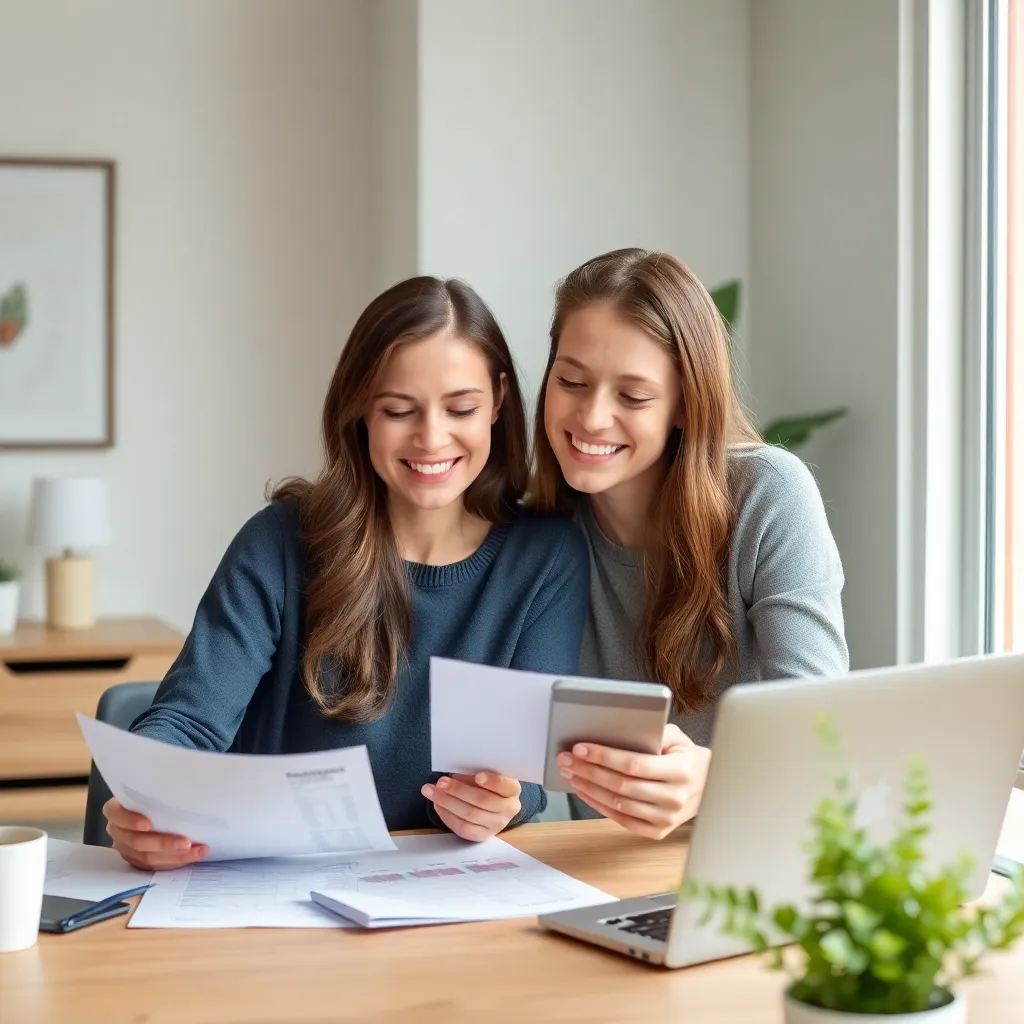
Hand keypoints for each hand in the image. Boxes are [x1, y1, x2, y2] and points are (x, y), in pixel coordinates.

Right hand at [103, 797, 209, 869]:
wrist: (156, 808)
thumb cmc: (156, 794)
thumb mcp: (152, 789)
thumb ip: (158, 790)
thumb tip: (184, 783)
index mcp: (116, 809)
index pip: (117, 814)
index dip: (130, 820)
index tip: (148, 824)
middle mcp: (117, 830)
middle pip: (136, 841)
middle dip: (163, 844)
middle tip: (186, 843)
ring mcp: (125, 848)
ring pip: (147, 858)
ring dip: (175, 856)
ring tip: (197, 851)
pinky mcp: (136, 860)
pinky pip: (154, 866)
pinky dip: (174, 862)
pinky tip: (192, 856)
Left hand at [421, 772, 521, 841]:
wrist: (495, 803)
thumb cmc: (488, 783)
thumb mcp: (487, 773)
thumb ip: (475, 772)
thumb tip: (456, 775)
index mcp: (513, 789)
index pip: (505, 786)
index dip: (492, 781)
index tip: (478, 776)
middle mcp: (509, 809)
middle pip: (482, 801)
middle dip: (458, 790)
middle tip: (441, 782)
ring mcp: (497, 825)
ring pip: (470, 815)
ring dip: (447, 802)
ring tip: (432, 791)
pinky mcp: (483, 835)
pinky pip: (463, 828)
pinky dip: (447, 815)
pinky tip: (437, 805)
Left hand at [557, 724, 710, 839]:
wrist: (709, 786)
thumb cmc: (686, 757)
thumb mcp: (676, 737)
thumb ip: (652, 732)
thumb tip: (617, 731)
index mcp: (681, 771)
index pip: (633, 764)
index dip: (603, 756)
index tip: (579, 748)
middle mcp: (675, 798)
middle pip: (621, 785)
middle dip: (588, 770)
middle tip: (565, 759)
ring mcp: (667, 819)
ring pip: (618, 804)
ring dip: (589, 788)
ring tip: (570, 773)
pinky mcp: (657, 831)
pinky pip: (621, 820)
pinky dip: (599, 805)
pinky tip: (585, 791)